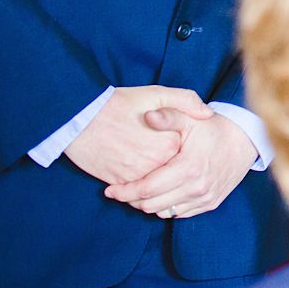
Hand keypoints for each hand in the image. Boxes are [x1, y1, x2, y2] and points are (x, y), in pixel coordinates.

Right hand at [64, 85, 212, 185]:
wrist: (80, 117)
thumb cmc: (119, 103)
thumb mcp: (157, 94)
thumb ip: (186, 102)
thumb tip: (208, 114)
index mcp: (170, 144)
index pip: (188, 157)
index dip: (185, 151)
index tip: (178, 142)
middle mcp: (155, 164)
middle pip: (173, 176)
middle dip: (174, 173)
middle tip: (164, 156)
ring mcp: (135, 176)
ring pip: (154, 189)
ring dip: (157, 185)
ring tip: (155, 170)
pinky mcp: (117, 182)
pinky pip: (134, 193)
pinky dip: (137, 189)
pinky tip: (138, 177)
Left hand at [106, 111, 255, 218]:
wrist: (246, 141)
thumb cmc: (215, 129)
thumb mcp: (192, 118)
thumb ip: (168, 116)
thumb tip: (147, 115)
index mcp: (189, 168)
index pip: (146, 189)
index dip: (124, 191)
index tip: (109, 189)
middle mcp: (197, 188)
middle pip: (151, 205)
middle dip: (131, 200)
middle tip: (120, 190)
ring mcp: (204, 198)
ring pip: (163, 212)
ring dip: (147, 204)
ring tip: (139, 191)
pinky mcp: (209, 203)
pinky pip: (178, 214)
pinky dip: (165, 207)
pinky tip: (160, 193)